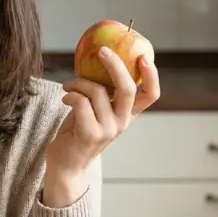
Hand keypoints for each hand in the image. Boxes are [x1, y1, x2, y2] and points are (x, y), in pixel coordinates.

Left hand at [44, 46, 160, 206]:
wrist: (66, 165)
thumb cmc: (77, 133)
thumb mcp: (95, 111)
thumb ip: (102, 92)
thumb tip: (98, 60)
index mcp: (127, 115)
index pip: (150, 95)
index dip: (152, 75)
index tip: (144, 56)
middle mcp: (121, 122)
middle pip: (128, 88)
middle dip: (116, 65)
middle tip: (102, 51)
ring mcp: (108, 129)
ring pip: (98, 92)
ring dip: (79, 83)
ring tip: (68, 86)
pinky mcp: (90, 133)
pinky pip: (81, 103)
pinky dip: (70, 95)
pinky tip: (65, 98)